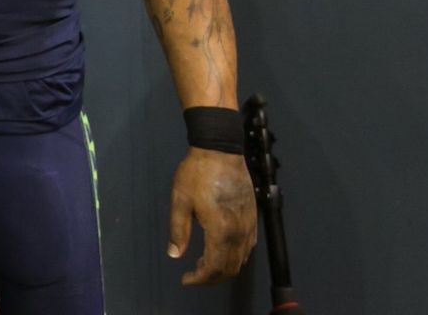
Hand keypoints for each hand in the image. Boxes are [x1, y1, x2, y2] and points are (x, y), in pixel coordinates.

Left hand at [167, 147, 256, 285]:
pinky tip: (221, 250)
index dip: (200, 279)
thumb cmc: (196, 173)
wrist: (220, 150)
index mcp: (221, 230)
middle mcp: (239, 232)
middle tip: (193, 274)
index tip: (186, 279)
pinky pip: (248, 247)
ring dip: (223, 268)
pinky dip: (235, 256)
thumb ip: (178, 230)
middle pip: (230, 268)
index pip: (214, 267)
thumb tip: (174, 255)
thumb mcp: (180, 200)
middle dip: (211, 278)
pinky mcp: (253, 218)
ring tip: (203, 263)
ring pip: (241, 259)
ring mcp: (249, 225)